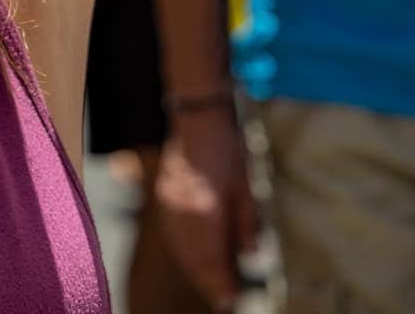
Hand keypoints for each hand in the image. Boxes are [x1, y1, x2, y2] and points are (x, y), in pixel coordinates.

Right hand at [154, 110, 259, 312]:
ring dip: (196, 271)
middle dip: (209, 283)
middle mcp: (183, 215)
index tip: (231, 301)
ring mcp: (169, 208)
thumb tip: (251, 255)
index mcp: (206, 213)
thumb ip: (246, 223)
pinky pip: (173, 238)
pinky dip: (185, 254)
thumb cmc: (225, 148)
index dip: (221, 284)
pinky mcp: (163, 199)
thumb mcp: (245, 185)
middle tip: (224, 299)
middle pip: (194, 262)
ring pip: (181, 252)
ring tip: (212, 282)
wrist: (195, 118)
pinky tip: (194, 257)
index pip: (212, 261)